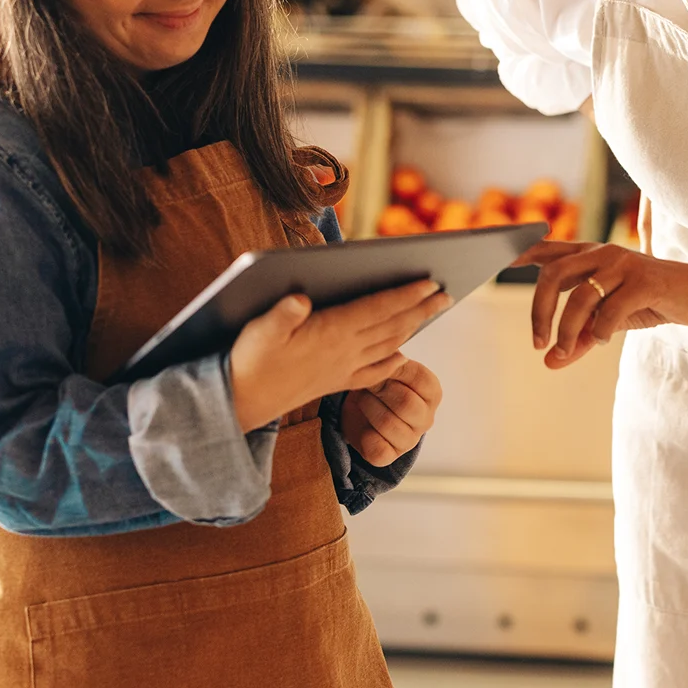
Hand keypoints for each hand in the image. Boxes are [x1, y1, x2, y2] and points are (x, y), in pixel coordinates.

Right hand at [229, 280, 450, 431]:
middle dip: (421, 309)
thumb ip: (281, 314)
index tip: (430, 282)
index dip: (405, 295)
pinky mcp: (336, 383)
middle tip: (446, 294)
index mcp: (330, 334)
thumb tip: (299, 298)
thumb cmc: (248, 361)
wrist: (241, 404)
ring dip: (413, 327)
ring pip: (388, 345)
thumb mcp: (258, 331)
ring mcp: (343, 370)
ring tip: (431, 312)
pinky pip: (374, 371)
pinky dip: (393, 360)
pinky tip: (402, 355)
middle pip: (392, 326)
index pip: (377, 310)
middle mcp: (344, 353)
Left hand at [340, 359, 441, 467]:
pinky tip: (363, 425)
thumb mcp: (387, 367)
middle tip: (368, 383)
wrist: (360, 408)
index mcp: (431, 393)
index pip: (421, 379)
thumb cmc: (379, 383)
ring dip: (368, 408)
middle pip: (406, 403)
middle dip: (380, 390)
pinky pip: (378, 450)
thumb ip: (391, 360)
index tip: (381, 366)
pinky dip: (365, 437)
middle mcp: (425, 418)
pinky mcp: (390, 456)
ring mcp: (409, 439)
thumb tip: (391, 352)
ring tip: (362, 399)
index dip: (396, 370)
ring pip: (388, 425)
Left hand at [514, 239, 687, 367]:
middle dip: (539, 312)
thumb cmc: (650, 301)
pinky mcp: (645, 281)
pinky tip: (603, 340)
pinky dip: (601, 330)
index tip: (495, 260)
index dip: (519, 254)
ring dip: (568, 330)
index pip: (547, 251)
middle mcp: (602, 253)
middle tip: (538, 343)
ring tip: (565, 351)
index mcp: (590, 255)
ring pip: (581, 297)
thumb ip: (579, 338)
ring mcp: (623, 264)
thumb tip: (549, 362)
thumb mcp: (610, 320)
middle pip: (553, 276)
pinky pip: (612, 309)